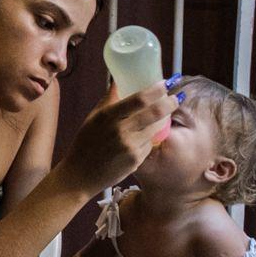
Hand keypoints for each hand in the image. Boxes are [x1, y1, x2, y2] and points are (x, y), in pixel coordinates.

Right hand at [58, 79, 177, 195]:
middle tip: (175, 99)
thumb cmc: (85, 143)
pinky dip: (148, 140)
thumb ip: (109, 99)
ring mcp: (130, 146)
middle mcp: (120, 130)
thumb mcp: (92, 118)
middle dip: (170, 104)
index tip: (165, 84)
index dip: (157, 90)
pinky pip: (149, 145)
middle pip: (155, 112)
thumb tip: (119, 80)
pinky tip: (139, 141)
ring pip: (155, 129)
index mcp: (107, 116)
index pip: (140, 99)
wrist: (79, 175)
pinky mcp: (135, 160)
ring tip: (159, 118)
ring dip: (160, 122)